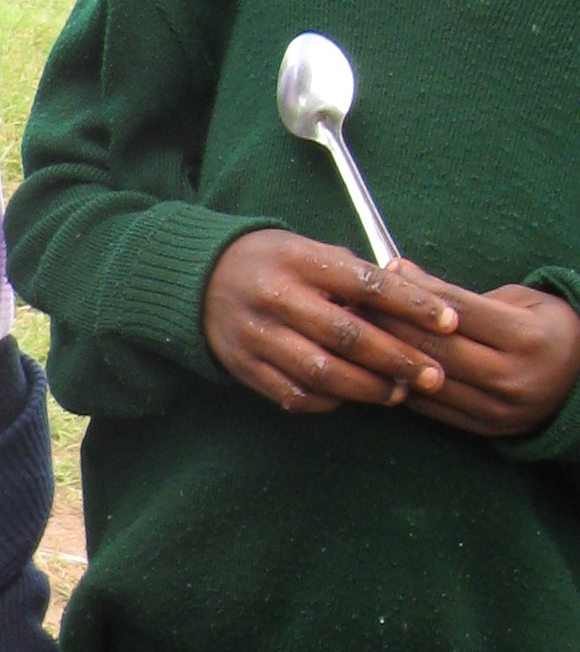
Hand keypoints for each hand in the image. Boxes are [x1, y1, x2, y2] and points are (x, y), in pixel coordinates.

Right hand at [201, 232, 458, 413]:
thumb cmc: (273, 263)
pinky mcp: (244, 367)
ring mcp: (258, 337)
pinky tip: (352, 398)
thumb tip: (414, 302)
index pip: (367, 284)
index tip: (450, 323)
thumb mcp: (310, 250)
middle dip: (397, 359)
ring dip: (368, 388)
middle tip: (434, 375)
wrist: (200, 282)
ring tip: (399, 393)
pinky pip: (294, 394)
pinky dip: (329, 401)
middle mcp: (277, 298)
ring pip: (323, 373)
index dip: (413, 305)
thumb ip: (355, 275)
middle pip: (348, 336)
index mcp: (301, 261)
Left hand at [367, 265, 579, 439]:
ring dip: (389, 359)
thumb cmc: (545, 329)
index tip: (384, 275)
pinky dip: (403, 388)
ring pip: (428, 383)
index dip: (415, 293)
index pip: (456, 312)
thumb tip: (399, 271)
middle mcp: (513, 375)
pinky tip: (380, 369)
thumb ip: (459, 293)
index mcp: (525, 337)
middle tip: (358, 306)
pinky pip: (432, 410)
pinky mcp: (485, 429)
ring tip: (361, 337)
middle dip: (391, 325)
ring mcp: (498, 407)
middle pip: (435, 349)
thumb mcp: (518, 301)